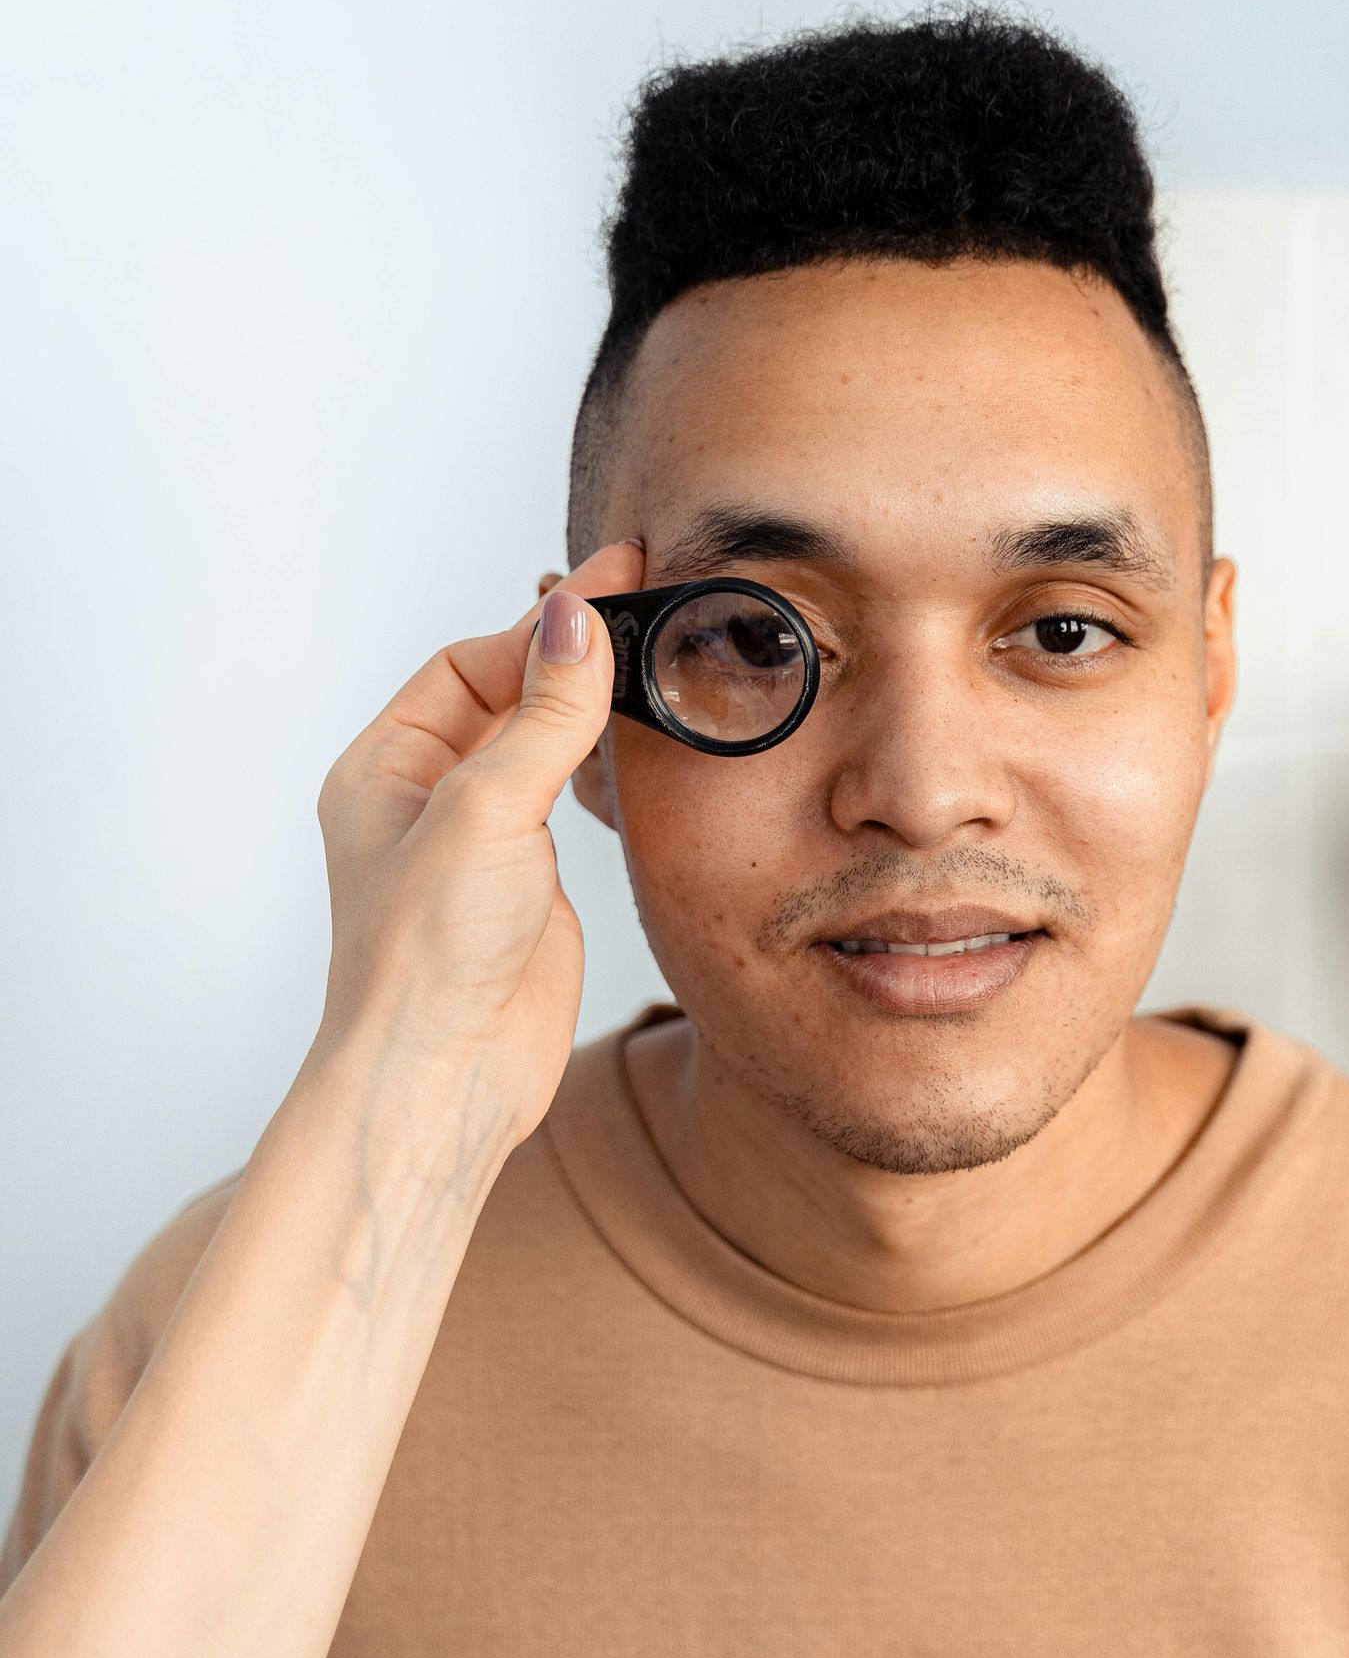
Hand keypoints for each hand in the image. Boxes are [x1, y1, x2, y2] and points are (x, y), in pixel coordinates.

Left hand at [307, 539, 645, 1157]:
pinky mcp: (534, 890)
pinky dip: (607, 765)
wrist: (446, 1077)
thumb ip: (541, 715)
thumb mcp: (485, 810)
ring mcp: (485, 846)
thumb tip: (576, 621)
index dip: (540, 625)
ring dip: (592, 706)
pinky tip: (642, 743)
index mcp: (386, 768)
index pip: (469, 662)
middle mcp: (429, 800)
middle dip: (570, 652)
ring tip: (654, 658)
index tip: (613, 581)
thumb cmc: (424, 956)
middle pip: (507, 694)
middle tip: (648, 600)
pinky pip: (571, 803)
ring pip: (543, 746)